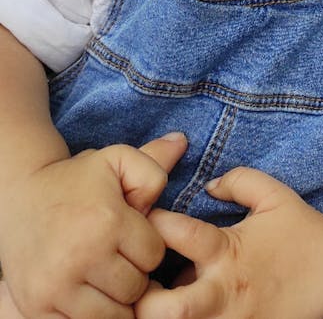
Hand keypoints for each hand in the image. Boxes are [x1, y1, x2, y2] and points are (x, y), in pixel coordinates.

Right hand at [0, 133, 186, 318]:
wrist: (19, 196)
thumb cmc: (76, 179)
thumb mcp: (116, 159)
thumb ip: (152, 161)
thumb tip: (181, 142)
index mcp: (107, 222)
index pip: (154, 255)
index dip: (149, 245)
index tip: (133, 236)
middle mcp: (82, 257)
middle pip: (135, 288)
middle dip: (134, 274)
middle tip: (119, 257)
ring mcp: (57, 288)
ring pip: (112, 315)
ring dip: (114, 299)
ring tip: (106, 276)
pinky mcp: (37, 308)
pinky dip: (89, 316)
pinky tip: (88, 293)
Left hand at [135, 168, 322, 318]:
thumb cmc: (301, 229)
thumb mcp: (272, 194)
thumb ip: (237, 181)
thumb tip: (206, 185)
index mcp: (227, 251)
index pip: (179, 236)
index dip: (154, 223)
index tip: (142, 216)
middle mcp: (222, 291)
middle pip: (168, 310)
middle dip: (142, 299)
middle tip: (133, 282)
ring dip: (160, 316)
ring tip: (151, 301)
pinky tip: (181, 310)